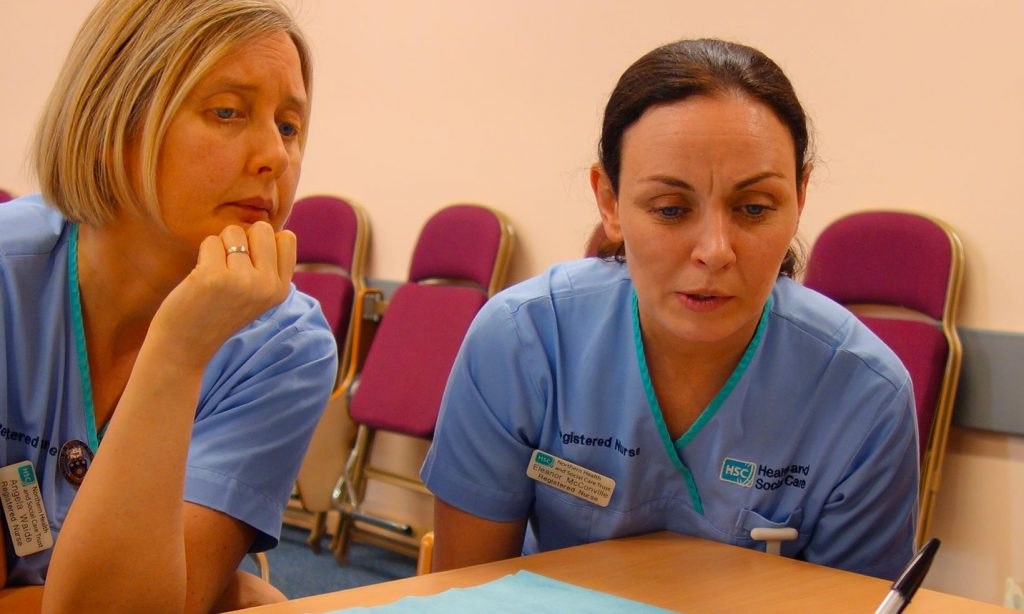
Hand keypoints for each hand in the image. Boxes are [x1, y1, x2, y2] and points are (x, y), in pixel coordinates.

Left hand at [150, 221, 296, 366]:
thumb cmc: (217, 311)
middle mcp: (267, 285)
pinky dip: (203, 254)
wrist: (185, 345)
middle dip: (241, 239)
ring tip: (214, 274)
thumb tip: (266, 226)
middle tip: (228, 267)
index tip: (248, 264)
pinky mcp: (215, 277)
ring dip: (220, 246)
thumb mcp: (256, 293)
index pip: (286, 238)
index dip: (263, 243)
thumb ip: (267, 265)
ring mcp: (243, 281)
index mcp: (280, 289)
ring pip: (234, 232)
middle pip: (262, 229)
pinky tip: (200, 278)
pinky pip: (211, 241)